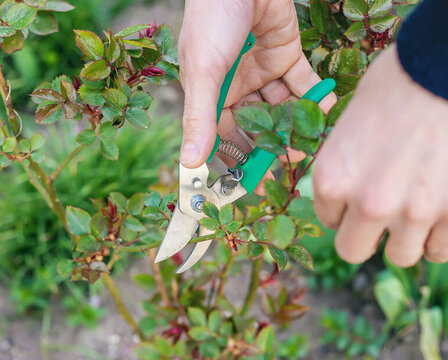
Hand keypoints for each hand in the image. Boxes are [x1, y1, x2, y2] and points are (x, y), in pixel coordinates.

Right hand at [178, 0, 335, 168]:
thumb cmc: (212, 22)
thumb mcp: (203, 73)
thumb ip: (199, 118)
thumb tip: (189, 163)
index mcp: (209, 93)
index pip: (223, 135)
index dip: (237, 158)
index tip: (253, 183)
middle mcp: (235, 86)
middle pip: (254, 124)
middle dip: (270, 143)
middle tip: (288, 166)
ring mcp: (261, 71)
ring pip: (279, 106)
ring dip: (293, 124)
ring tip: (308, 143)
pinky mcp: (285, 54)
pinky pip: (301, 82)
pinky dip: (313, 96)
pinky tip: (324, 112)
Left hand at [313, 45, 447, 266]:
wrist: (442, 69)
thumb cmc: (396, 84)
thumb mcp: (350, 125)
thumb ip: (346, 168)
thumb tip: (347, 194)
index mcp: (332, 180)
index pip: (329, 221)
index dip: (345, 207)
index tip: (363, 189)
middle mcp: (368, 203)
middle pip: (354, 250)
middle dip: (367, 235)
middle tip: (385, 213)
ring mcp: (415, 213)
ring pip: (402, 255)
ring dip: (407, 236)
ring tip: (419, 204)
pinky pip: (443, 250)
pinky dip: (441, 234)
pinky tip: (442, 206)